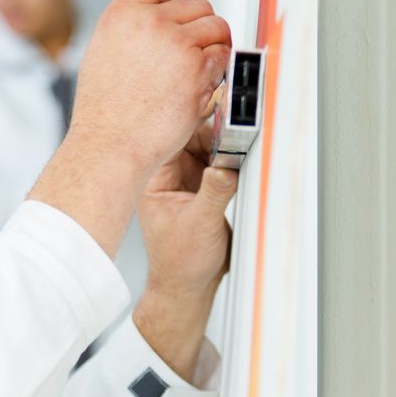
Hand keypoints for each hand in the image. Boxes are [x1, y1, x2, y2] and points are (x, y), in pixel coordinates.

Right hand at [68, 0, 232, 180]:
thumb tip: (167, 10)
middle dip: (200, 26)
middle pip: (198, 2)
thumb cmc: (106, 111)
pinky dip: (216, 70)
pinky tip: (193, 88)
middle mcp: (147, 21)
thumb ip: (133, 25)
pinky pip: (224, 54)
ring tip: (189, 74)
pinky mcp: (196, 67)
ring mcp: (173, 43)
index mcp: (120, 14)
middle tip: (187, 54)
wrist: (109, 146)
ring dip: (211, 48)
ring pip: (216, 26)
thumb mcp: (104, 52)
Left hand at [138, 122, 236, 303]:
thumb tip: (225, 165)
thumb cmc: (180, 262)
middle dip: (214, 132)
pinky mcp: (203, 187)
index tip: (215, 111)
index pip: (171, 141)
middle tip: (236, 129)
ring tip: (241, 144)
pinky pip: (217, 162)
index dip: (192, 123)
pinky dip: (230, 157)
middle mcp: (168, 178)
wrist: (189, 285)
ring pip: (206, 148)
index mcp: (155, 183)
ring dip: (224, 144)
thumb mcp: (201, 224)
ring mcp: (186, 182)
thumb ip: (215, 192)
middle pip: (191, 139)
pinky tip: (240, 157)